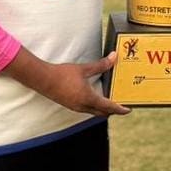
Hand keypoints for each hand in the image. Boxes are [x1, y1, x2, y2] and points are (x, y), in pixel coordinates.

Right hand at [3, 47, 130, 116]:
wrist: (43, 79)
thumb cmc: (62, 74)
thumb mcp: (83, 69)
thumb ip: (100, 65)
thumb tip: (114, 57)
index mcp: (88, 98)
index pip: (109, 107)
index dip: (119, 109)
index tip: (128, 110)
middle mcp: (83, 106)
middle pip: (102, 113)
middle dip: (112, 111)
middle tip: (120, 106)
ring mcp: (75, 107)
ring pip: (94, 112)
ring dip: (102, 109)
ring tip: (109, 103)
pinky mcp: (70, 105)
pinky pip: (86, 110)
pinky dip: (93, 107)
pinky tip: (93, 99)